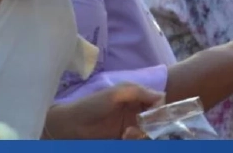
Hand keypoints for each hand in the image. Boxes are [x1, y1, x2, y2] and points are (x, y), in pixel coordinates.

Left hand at [45, 84, 163, 139]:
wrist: (71, 125)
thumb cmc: (92, 105)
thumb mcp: (116, 93)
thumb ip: (138, 92)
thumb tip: (161, 97)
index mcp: (135, 95)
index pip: (158, 100)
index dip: (160, 108)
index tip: (154, 115)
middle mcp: (135, 109)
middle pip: (156, 118)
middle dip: (153, 124)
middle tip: (141, 128)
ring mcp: (131, 125)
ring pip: (148, 131)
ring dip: (142, 134)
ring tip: (128, 134)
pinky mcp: (125, 138)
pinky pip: (138, 140)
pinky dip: (135, 140)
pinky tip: (124, 138)